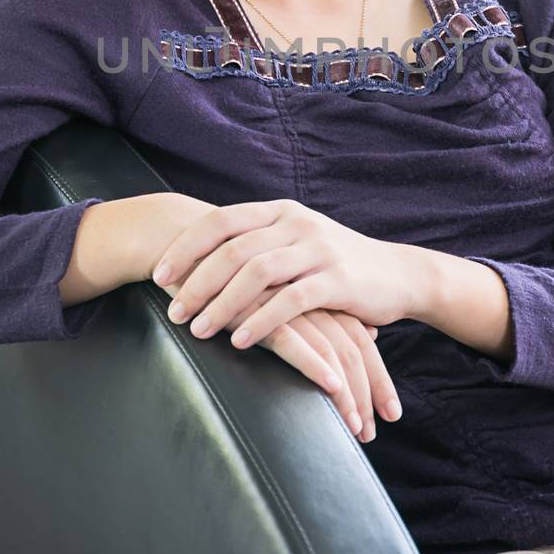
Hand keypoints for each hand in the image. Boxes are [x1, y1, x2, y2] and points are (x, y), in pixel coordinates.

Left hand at [151, 197, 418, 341]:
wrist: (397, 275)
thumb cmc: (334, 265)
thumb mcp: (295, 242)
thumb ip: (256, 245)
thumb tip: (200, 260)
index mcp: (278, 212)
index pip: (221, 221)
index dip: (185, 246)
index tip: (156, 275)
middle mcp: (295, 224)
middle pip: (233, 248)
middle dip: (196, 281)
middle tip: (172, 310)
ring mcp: (318, 250)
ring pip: (257, 273)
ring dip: (222, 303)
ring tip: (198, 330)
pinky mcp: (337, 281)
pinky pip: (290, 301)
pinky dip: (260, 321)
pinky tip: (239, 342)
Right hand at [160, 279, 396, 439]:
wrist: (183, 240)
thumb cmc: (238, 273)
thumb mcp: (282, 293)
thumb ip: (321, 311)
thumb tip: (369, 335)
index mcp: (316, 287)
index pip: (360, 337)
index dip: (377, 376)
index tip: (389, 414)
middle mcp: (308, 291)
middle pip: (354, 346)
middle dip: (370, 392)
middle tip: (374, 434)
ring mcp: (285, 297)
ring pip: (331, 346)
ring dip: (345, 393)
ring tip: (355, 429)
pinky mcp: (257, 304)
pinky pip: (291, 337)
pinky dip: (313, 363)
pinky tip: (330, 386)